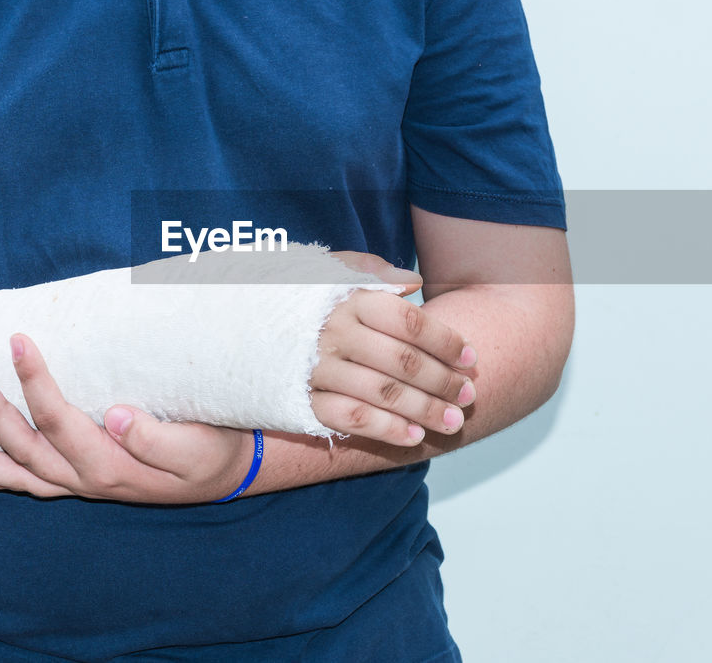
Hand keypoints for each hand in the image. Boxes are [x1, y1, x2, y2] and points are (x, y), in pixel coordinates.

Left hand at [0, 333, 252, 502]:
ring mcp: (83, 485)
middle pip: (27, 445)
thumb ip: (156, 437)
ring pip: (21, 472)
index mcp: (110, 466)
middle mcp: (88, 480)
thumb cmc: (215, 451)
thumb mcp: (198, 446)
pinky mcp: (87, 483)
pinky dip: (3, 482)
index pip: (59, 420)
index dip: (34, 381)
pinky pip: (35, 487)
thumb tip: (114, 416)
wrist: (231, 474)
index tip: (19, 341)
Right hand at [314, 252, 478, 446]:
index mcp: (348, 299)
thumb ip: (373, 272)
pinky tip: (414, 437)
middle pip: (403, 361)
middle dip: (443, 381)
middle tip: (469, 396)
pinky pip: (352, 418)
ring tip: (454, 422)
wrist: (241, 330)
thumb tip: (414, 282)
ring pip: (383, 393)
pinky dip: (387, 430)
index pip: (409, 322)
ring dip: (425, 410)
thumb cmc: (299, 301)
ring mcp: (318, 368)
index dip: (446, 341)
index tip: (470, 357)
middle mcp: (334, 333)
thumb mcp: (330, 272)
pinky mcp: (303, 399)